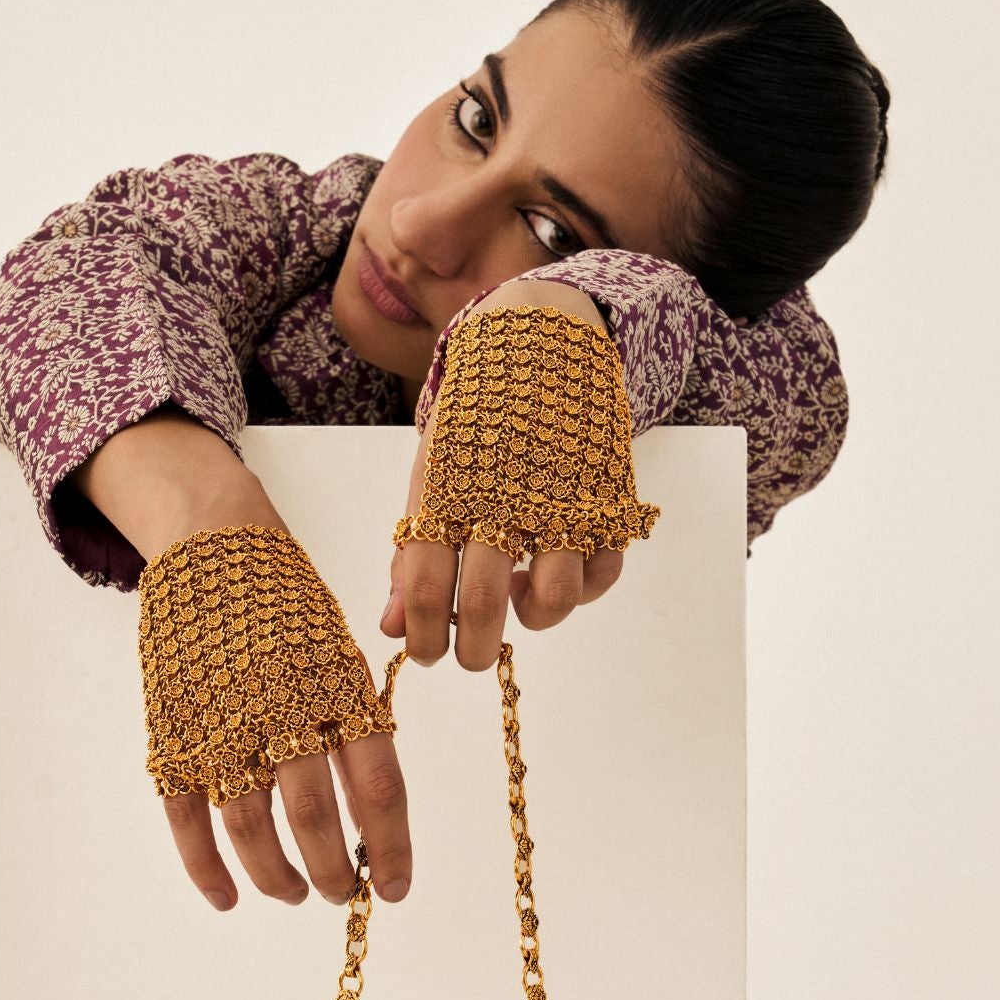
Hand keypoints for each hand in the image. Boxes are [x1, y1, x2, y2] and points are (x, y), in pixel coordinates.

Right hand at [83, 417, 413, 914]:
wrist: (212, 545)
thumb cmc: (289, 609)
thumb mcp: (340, 654)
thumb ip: (356, 724)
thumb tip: (376, 811)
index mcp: (337, 690)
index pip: (377, 787)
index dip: (392, 847)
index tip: (396, 890)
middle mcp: (282, 709)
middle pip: (314, 816)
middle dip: (333, 871)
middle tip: (342, 894)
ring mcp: (221, 722)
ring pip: (251, 827)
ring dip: (277, 876)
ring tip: (297, 894)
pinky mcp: (172, 732)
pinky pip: (187, 816)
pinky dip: (206, 868)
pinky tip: (228, 898)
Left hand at [379, 409, 626, 670]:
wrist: (539, 343)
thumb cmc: (474, 425)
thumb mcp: (430, 478)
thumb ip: (411, 555)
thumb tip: (391, 630)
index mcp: (448, 491)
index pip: (424, 587)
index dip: (422, 638)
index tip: (426, 655)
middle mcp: (504, 497)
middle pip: (484, 604)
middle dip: (474, 651)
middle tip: (472, 656)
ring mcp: (562, 498)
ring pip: (556, 597)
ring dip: (535, 619)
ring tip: (520, 603)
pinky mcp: (608, 496)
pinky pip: (603, 570)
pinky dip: (583, 586)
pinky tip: (556, 569)